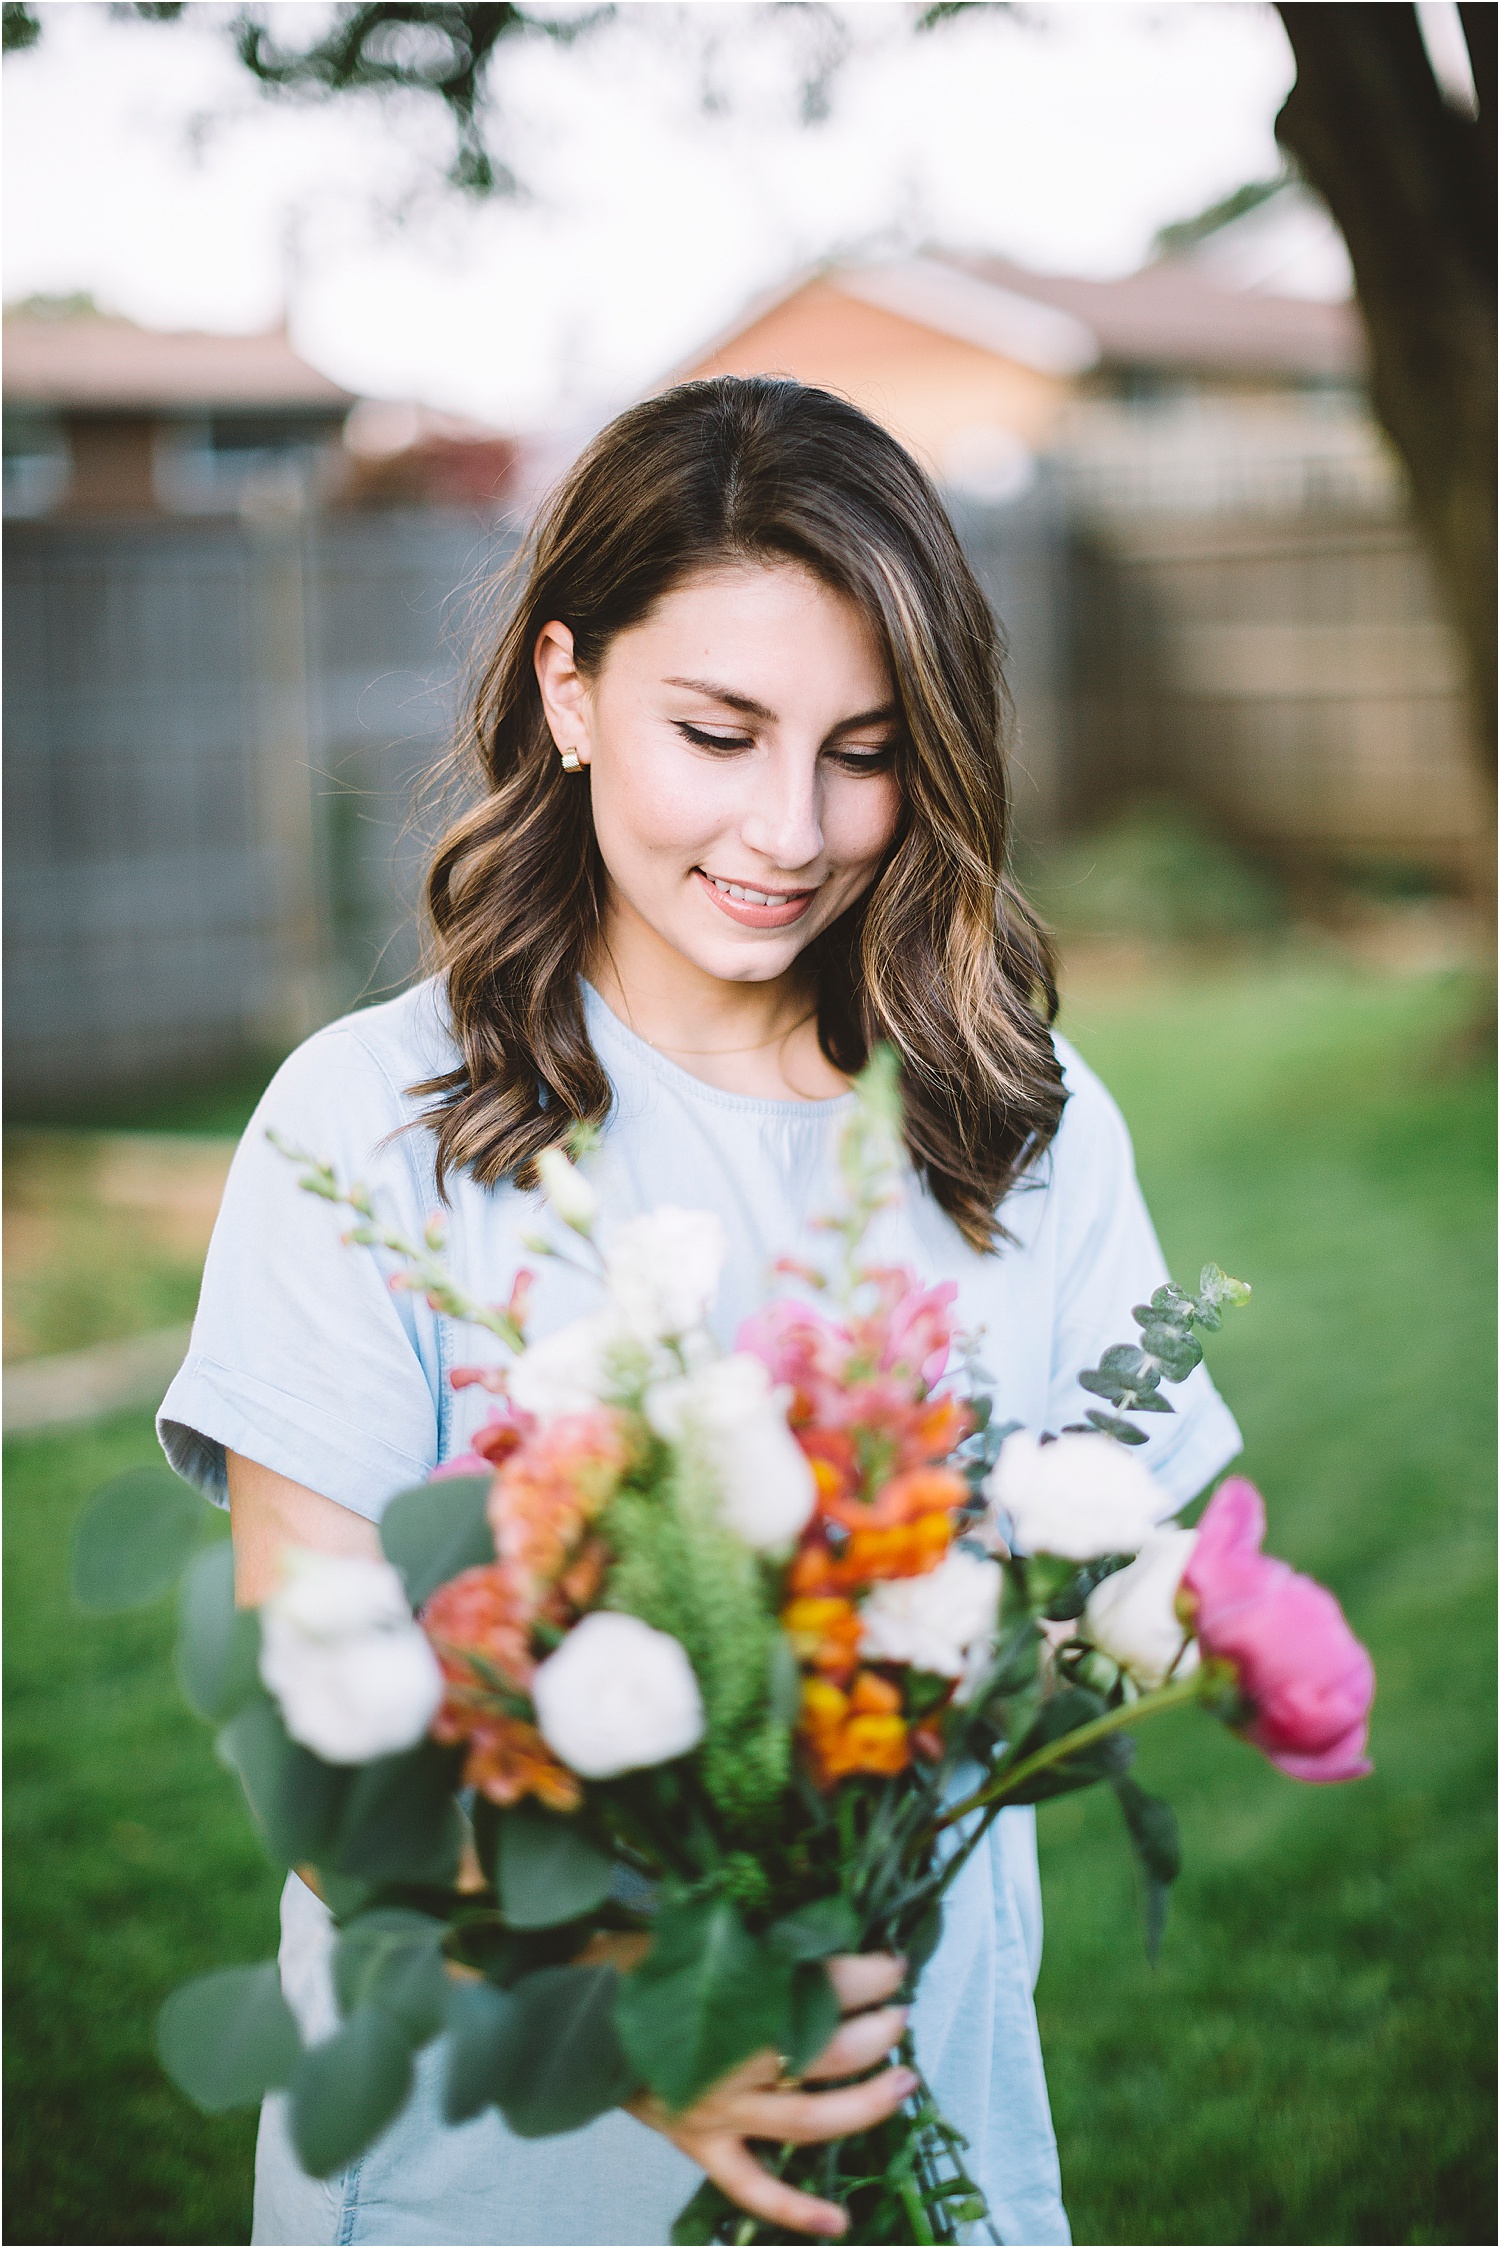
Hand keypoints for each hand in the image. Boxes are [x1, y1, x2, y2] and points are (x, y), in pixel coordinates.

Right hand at [627, 1952, 913, 2238]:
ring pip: (808, 2122)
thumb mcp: (693, 1931)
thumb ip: (754, 1940)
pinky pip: (752, 2188)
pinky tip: (841, 2221)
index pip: (818, 1987)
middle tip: (901, 2015)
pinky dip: (797, 2211)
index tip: (893, 1965)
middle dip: (875, 2034)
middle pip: (823, 2054)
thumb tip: (821, 1932)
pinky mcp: (698, 2143)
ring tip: (905, 2082)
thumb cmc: (633, 1960)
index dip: (866, 1976)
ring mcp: (715, 2111)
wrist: (569, 2008)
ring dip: (866, 2105)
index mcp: (728, 1999)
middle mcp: (728, 2062)